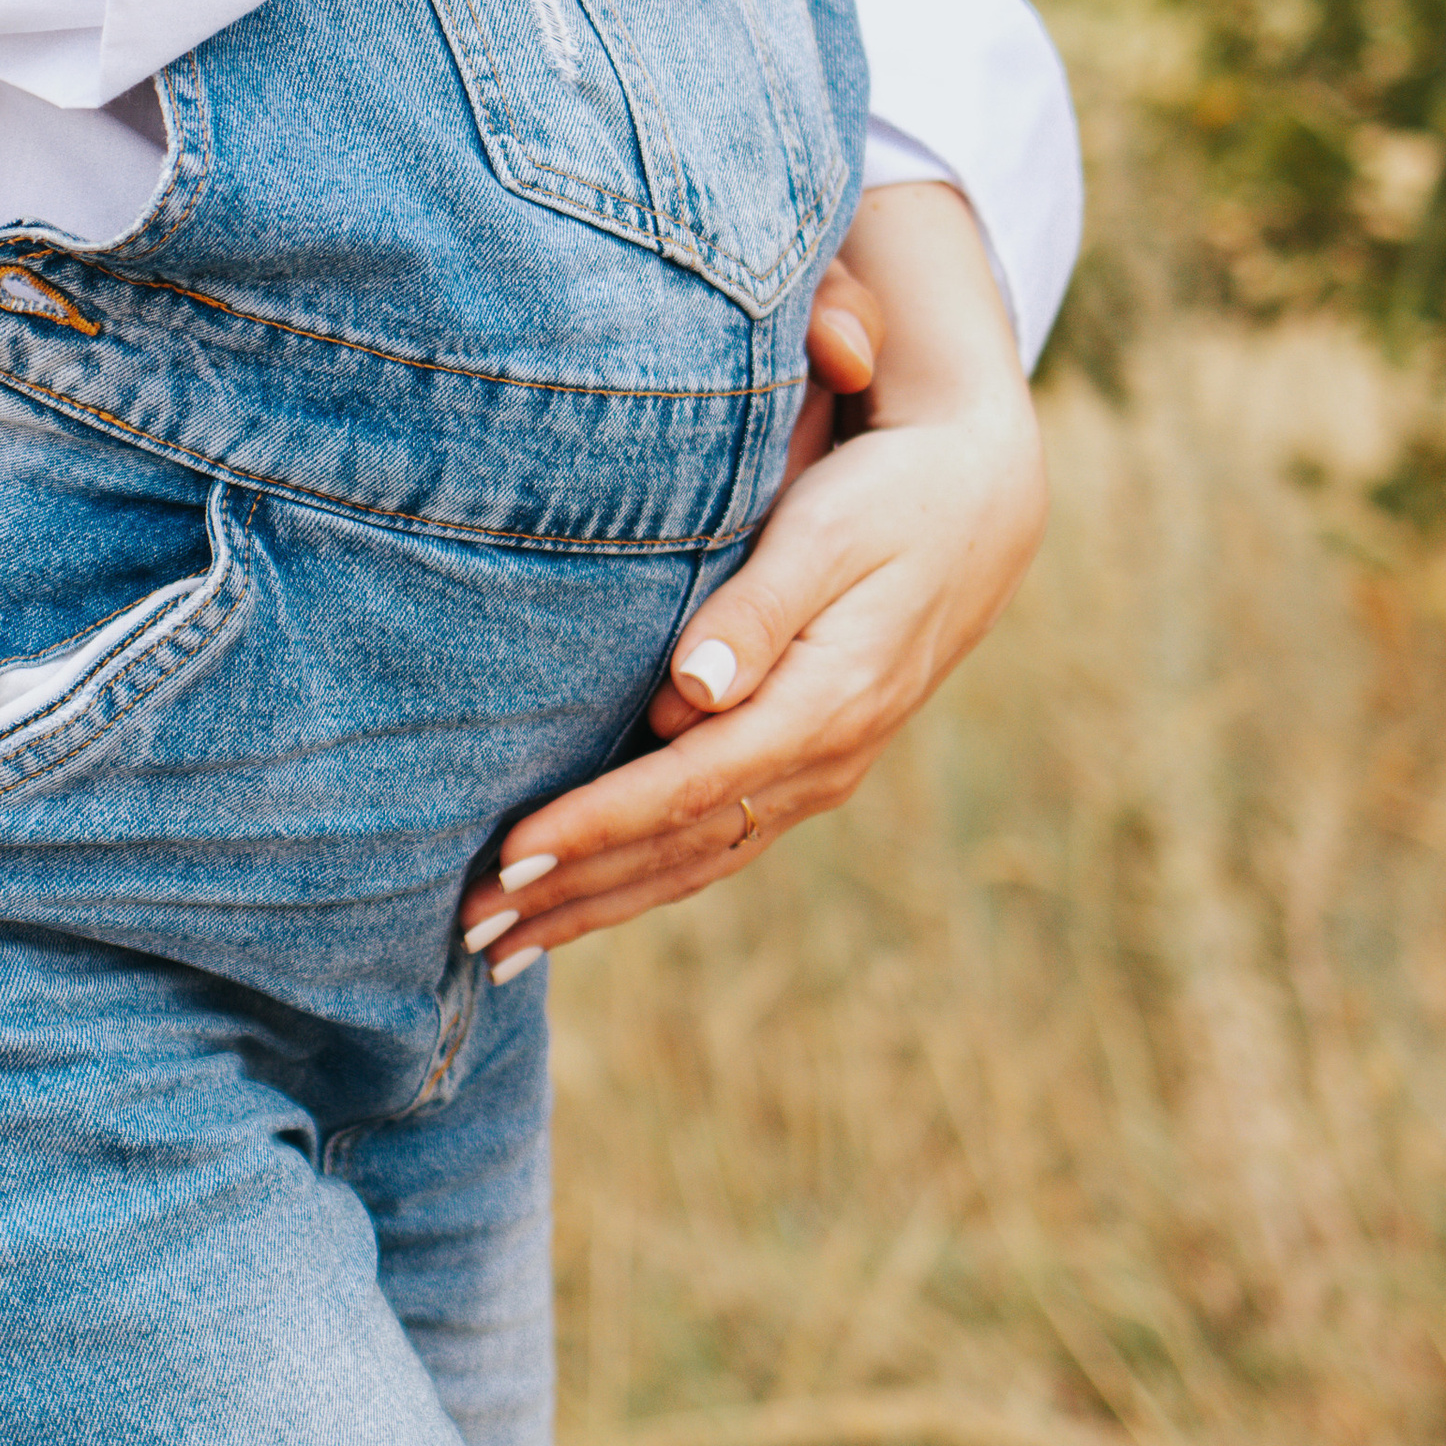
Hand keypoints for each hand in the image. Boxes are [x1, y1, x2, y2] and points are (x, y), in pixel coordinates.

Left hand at [455, 187, 1039, 967]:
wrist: (977, 505)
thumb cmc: (887, 498)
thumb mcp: (827, 534)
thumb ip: (755, 611)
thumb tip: (687, 690)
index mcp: (824, 706)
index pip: (686, 787)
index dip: (594, 828)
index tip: (509, 857)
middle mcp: (823, 761)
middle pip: (679, 848)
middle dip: (572, 894)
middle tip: (468, 932)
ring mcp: (818, 774)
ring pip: (692, 861)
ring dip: (596, 906)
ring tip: (501, 947)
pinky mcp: (805, 766)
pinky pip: (713, 843)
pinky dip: (641, 881)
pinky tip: (583, 904)